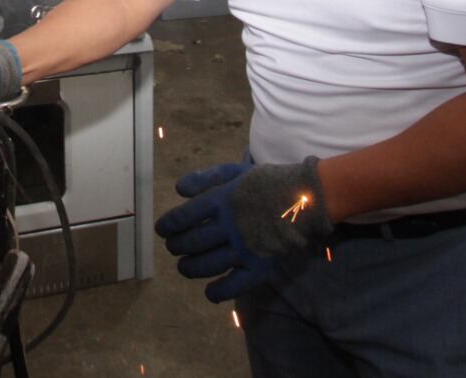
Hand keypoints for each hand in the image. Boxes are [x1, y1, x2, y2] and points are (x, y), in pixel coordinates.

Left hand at [154, 157, 331, 302]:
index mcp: (221, 200)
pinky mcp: (258, 267)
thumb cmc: (265, 184)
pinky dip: (218, 292)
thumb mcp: (234, 172)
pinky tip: (209, 291)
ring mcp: (243, 249)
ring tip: (184, 266)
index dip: (168, 225)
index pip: (184, 217)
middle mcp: (229, 226)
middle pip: (192, 242)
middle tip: (173, 246)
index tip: (162, 230)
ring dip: (189, 268)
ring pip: (206, 265)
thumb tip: (178, 190)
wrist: (303, 200)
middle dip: (176, 246)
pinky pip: (233, 286)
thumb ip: (205, 178)